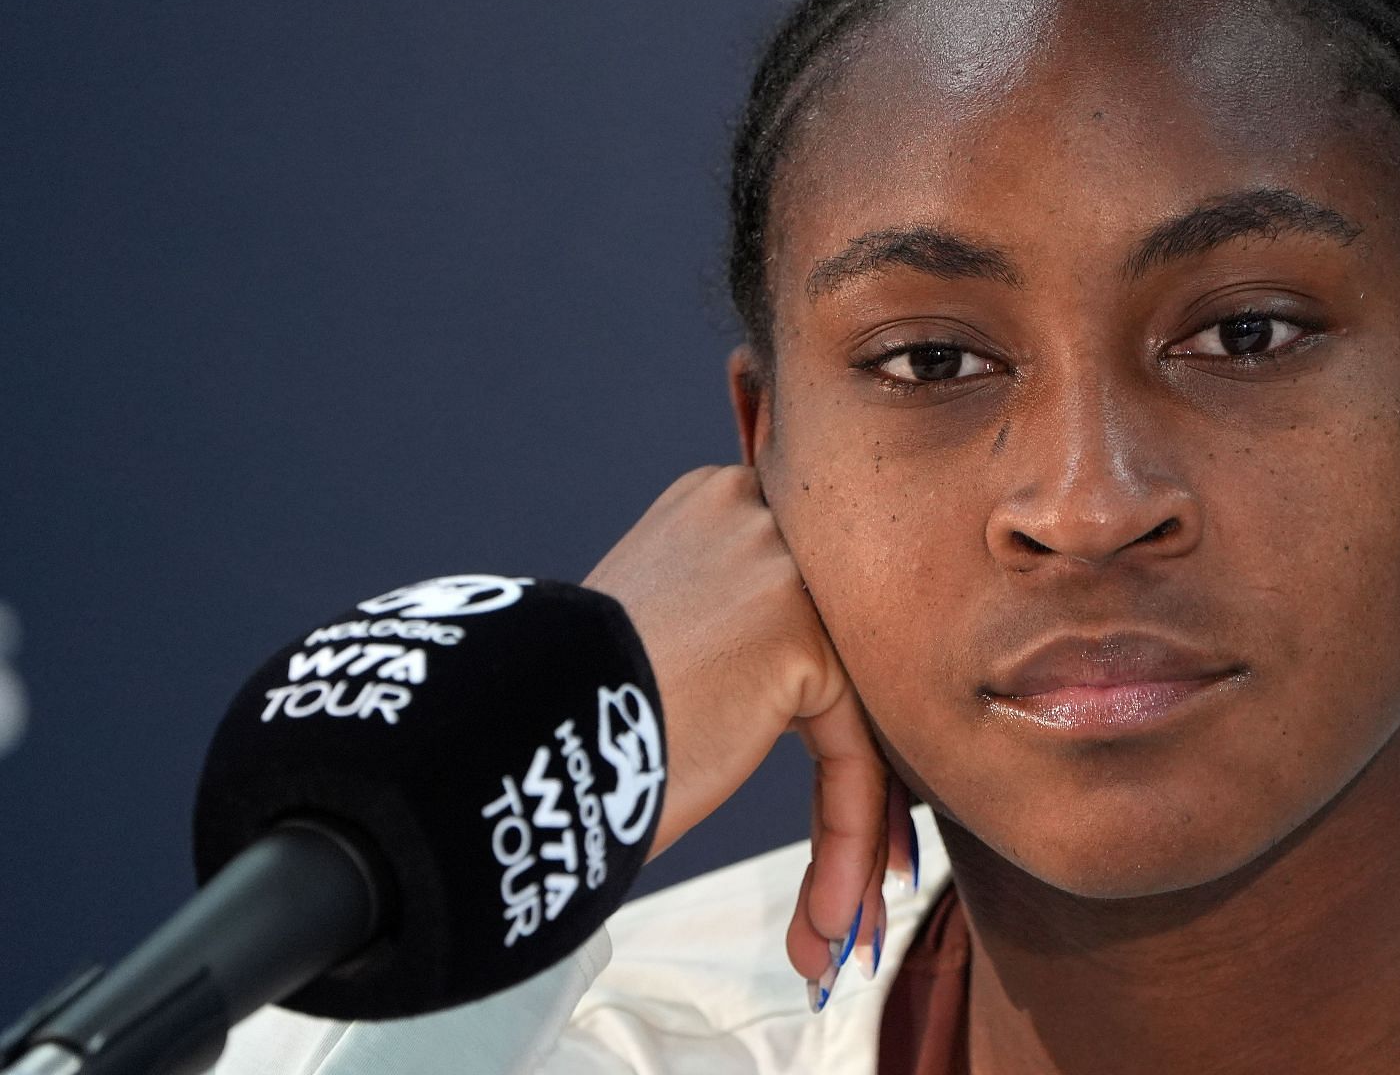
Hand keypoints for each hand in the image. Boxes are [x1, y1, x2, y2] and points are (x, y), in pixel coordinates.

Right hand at [583, 466, 911, 1003]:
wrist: (506, 740)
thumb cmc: (554, 719)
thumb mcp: (652, 637)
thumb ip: (724, 639)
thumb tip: (775, 703)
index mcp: (718, 509)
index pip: (800, 623)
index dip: (818, 724)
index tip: (819, 802)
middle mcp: (757, 515)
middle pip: (837, 668)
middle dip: (849, 790)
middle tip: (843, 889)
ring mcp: (782, 567)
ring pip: (850, 720)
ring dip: (847, 839)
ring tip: (828, 932)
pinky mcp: (802, 635)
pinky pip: (849, 756)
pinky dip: (843, 842)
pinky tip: (827, 923)